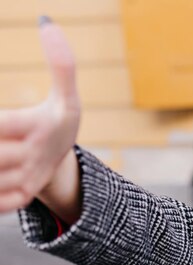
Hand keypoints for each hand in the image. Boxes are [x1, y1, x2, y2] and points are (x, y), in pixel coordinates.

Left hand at [0, 17, 79, 212]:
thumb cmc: (58, 123)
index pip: (3, 124)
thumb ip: (62, 64)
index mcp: (41, 127)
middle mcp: (32, 157)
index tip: (0, 122)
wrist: (67, 167)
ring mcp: (25, 180)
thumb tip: (46, 21)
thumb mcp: (67, 97)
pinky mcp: (19, 197)